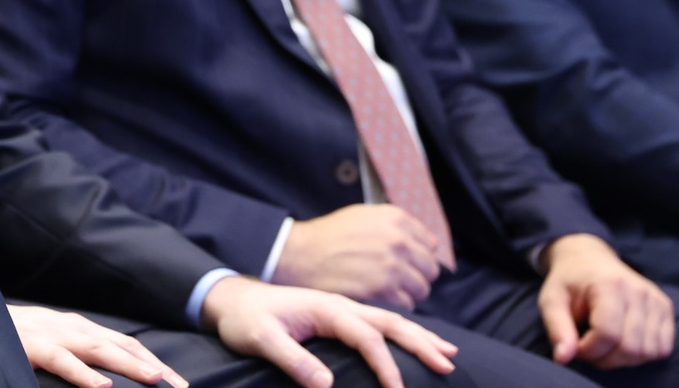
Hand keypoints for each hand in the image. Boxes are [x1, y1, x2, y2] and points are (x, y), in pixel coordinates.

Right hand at [6, 303, 188, 387]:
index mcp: (76, 328)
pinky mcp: (31, 346)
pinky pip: (62, 361)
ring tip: (155, 380)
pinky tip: (103, 387)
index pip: (124, 343)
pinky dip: (84, 375)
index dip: (152, 361)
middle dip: (153, 365)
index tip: (178, 382)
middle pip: (120, 345)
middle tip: (181, 386)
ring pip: (97, 349)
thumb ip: (74, 357)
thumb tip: (105, 379)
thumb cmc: (12, 339)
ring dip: (128, 365)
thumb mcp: (49, 346)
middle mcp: (69, 327)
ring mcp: (50, 334)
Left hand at [202, 276, 458, 387]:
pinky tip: (417, 345)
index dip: (385, 364)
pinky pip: (378, 325)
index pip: (366, 336)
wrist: (230, 299)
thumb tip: (327, 385)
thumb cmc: (245, 319)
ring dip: (419, 336)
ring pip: (389, 320)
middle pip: (389, 321)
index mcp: (325, 308)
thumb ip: (292, 359)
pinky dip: (403, 334)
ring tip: (448, 354)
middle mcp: (339, 305)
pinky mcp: (337, 318)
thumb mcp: (261, 338)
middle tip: (448, 365)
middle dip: (420, 342)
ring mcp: (340, 310)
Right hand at [273, 204, 450, 309]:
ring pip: (422, 288)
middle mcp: (397, 240)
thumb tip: (430, 244)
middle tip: (399, 279)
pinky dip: (396, 303)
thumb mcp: (364, 216)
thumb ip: (396, 226)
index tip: (409, 263)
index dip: (420, 256)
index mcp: (395, 218)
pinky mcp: (383, 289)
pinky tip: (380, 297)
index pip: (431, 244)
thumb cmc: (330, 236)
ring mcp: (391, 265)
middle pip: (431, 268)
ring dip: (409, 292)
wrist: (302, 254)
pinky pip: (407, 303)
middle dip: (417, 275)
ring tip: (389, 290)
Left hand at [536, 233, 672, 368]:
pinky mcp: (665, 307)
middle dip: (605, 358)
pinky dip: (641, 354)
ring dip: (622, 359)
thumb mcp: (551, 300)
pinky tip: (623, 342)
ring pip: (647, 352)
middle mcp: (638, 291)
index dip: (589, 350)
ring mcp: (656, 299)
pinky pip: (662, 349)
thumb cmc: (568, 282)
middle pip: (630, 347)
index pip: (607, 334)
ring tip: (603, 345)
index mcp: (609, 284)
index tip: (575, 346)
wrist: (588, 259)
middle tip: (588, 348)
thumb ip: (557, 328)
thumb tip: (563, 359)